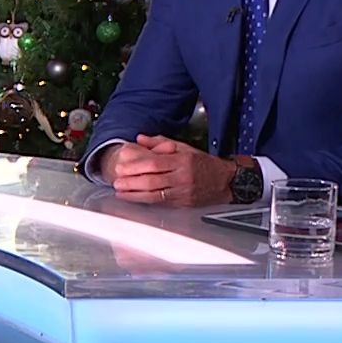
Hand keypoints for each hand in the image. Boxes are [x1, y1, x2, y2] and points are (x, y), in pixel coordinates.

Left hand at [108, 134, 236, 206]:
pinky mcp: (183, 203)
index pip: (155, 163)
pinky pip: (161, 202)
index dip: (136, 166)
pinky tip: (133, 198)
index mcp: (182, 160)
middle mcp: (183, 177)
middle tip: (116, 181)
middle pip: (152, 180)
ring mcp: (183, 192)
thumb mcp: (184, 148)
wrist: (225, 181)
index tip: (121, 167)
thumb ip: (160, 143)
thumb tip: (140, 138)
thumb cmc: (202, 163)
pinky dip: (144, 201)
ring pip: (155, 194)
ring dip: (134, 194)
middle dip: (132, 182)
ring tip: (120, 191)